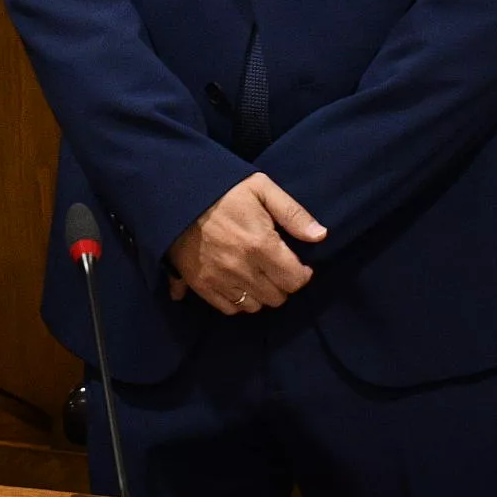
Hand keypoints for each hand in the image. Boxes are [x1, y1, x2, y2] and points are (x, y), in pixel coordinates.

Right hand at [166, 174, 326, 314]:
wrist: (175, 196)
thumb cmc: (223, 190)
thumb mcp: (261, 188)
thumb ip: (293, 213)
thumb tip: (321, 236)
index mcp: (261, 245)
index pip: (294, 281)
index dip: (301, 274)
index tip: (298, 264)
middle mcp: (242, 269)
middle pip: (277, 298)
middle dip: (282, 284)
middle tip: (276, 267)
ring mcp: (220, 280)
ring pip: (255, 306)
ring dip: (261, 294)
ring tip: (257, 275)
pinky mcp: (201, 286)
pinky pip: (229, 309)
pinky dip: (238, 300)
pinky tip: (237, 282)